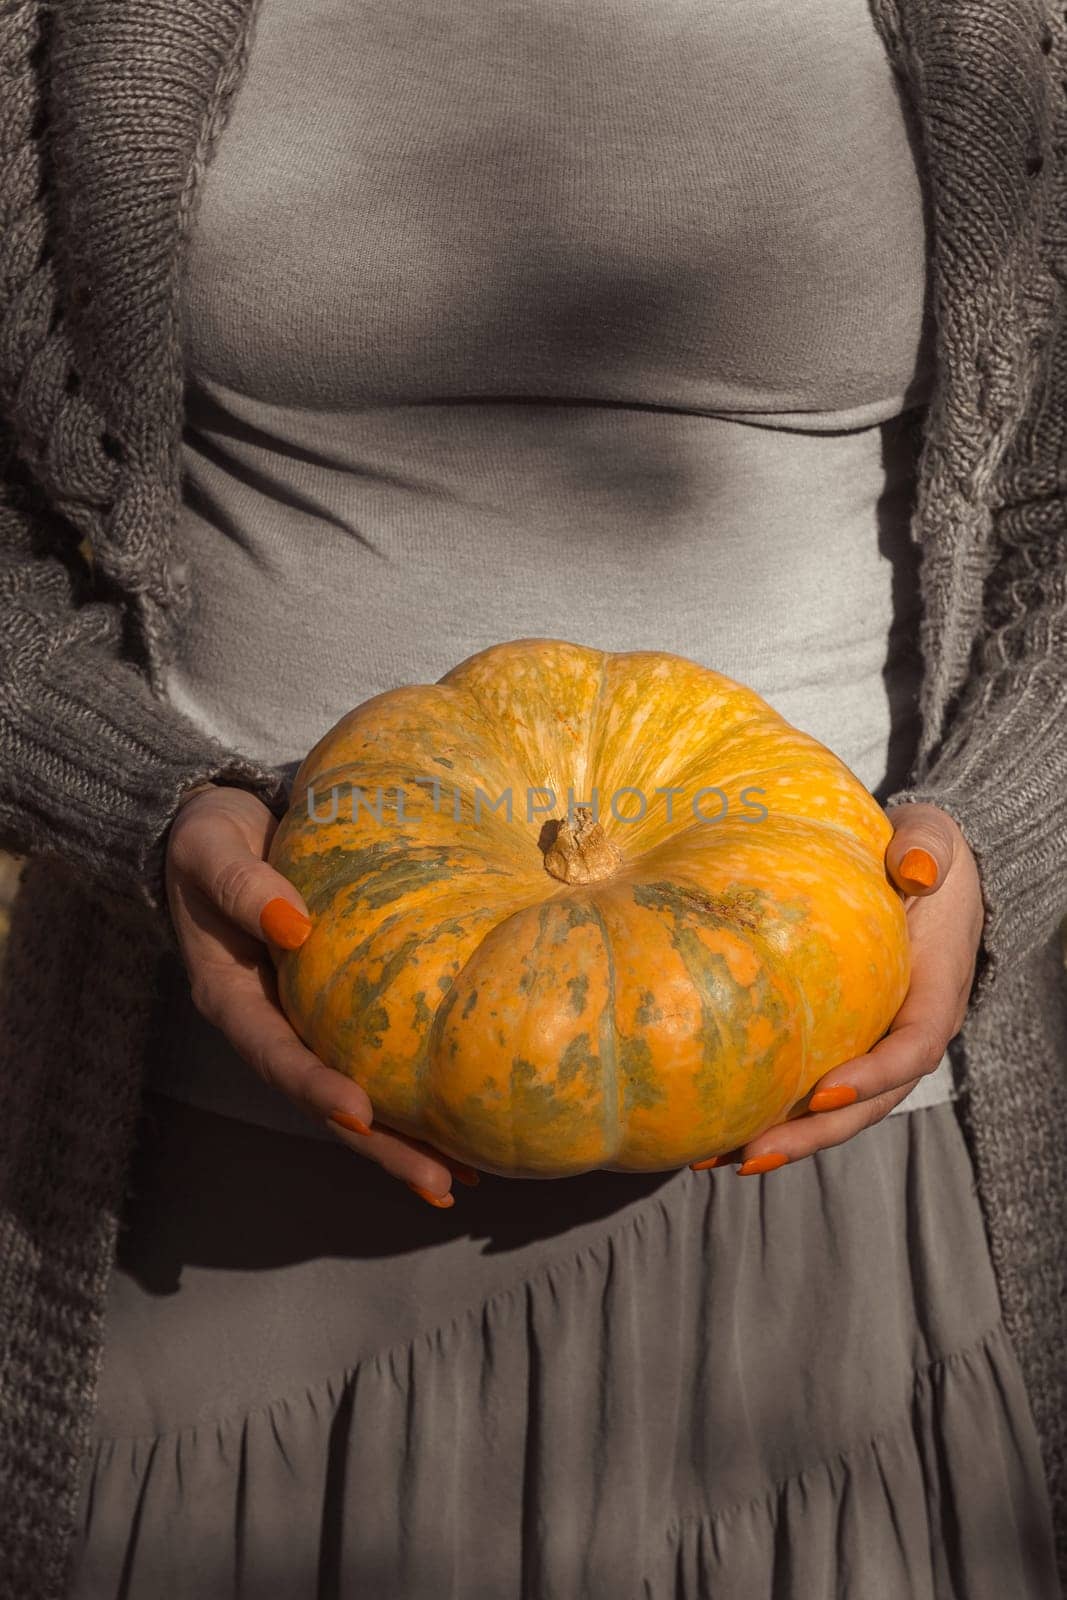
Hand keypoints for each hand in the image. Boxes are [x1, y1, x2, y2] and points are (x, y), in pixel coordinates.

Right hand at [164, 782, 475, 1206]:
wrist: (223, 824)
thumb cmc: (211, 837)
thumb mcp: (209, 849)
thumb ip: (241, 885)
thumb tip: (295, 925)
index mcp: (231, 996)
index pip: (275, 1054)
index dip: (315, 1088)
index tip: (361, 1113)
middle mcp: (271, 1023)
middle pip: (325, 1101)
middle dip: (380, 1146)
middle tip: (437, 1184)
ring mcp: (306, 1022)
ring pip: (357, 1096)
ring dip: (405, 1141)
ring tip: (465, 1180)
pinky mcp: (340, 1007)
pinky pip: (379, 1058)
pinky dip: (415, 1097)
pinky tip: (467, 1124)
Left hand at [690, 802, 983, 1176]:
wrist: (916, 865)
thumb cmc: (920, 850)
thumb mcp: (932, 838)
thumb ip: (927, 848)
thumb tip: (918, 869)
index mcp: (936, 992)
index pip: (913, 1049)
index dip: (873, 1076)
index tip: (822, 1091)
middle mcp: (908, 1032)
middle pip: (867, 1104)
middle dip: (812, 1134)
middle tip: (751, 1152)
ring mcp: (874, 1043)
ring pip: (836, 1111)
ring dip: (783, 1139)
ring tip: (717, 1160)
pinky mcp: (842, 1042)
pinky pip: (809, 1088)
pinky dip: (769, 1112)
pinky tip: (714, 1130)